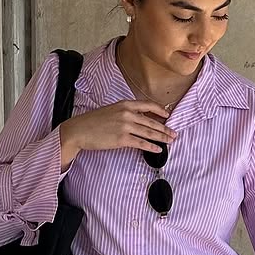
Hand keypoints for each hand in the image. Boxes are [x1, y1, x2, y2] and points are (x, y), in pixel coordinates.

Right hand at [60, 101, 175, 159]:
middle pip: (151, 121)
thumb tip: (139, 118)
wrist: (79, 130)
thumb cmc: (93, 121)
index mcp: (124, 104)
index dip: (160, 110)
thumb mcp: (111, 110)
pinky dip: (151, 147)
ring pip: (149, 132)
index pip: (147, 105)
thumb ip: (125, 112)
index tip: (168, 115)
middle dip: (165, 128)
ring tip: (170, 141)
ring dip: (162, 138)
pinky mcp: (122, 139)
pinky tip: (158, 149)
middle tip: (174, 133)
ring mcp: (125, 126)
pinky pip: (141, 143)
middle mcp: (127, 113)